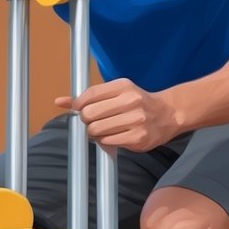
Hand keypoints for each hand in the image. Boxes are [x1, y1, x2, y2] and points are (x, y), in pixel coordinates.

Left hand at [55, 79, 181, 152]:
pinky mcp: (137, 137)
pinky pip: (107, 141)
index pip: (89, 95)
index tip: (80, 109)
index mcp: (123, 86)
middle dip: (87, 120)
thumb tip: (59, 101)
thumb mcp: (116, 93)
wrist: (168, 114)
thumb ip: (88, 97)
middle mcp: (131, 101)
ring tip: (105, 129)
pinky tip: (113, 135)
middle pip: (89, 114)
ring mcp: (136, 120)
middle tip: (94, 121)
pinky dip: (105, 140)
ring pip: (96, 130)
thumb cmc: (137, 103)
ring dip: (95, 132)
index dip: (78, 105)